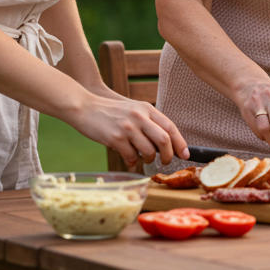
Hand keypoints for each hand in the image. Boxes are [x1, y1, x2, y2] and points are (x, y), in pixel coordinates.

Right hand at [71, 95, 188, 169]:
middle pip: (164, 140)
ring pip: (149, 151)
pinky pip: (131, 157)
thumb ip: (148, 122)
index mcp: (146, 108)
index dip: (180, 142)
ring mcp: (127, 128)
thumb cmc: (110, 112)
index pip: (170, 127)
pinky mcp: (115, 138)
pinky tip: (129, 160)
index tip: (185, 154)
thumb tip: (165, 143)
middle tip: (166, 162)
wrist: (84, 107)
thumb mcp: (133, 109)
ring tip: (144, 159)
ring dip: (149, 160)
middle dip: (168, 155)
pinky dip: (133, 162)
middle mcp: (139, 117)